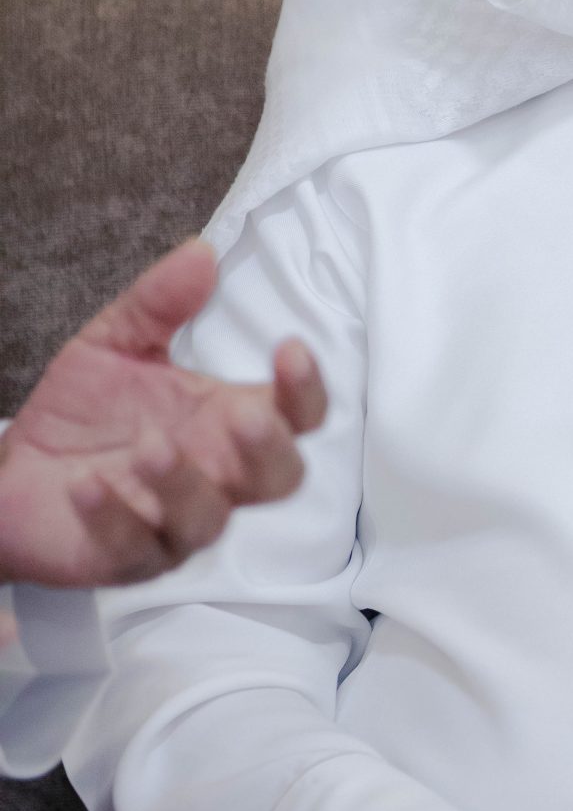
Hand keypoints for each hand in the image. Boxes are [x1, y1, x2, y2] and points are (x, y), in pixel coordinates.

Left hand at [0, 241, 327, 588]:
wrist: (12, 472)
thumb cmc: (81, 413)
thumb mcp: (115, 343)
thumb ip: (159, 302)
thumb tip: (202, 252)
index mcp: (228, 420)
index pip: (297, 415)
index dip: (305, 389)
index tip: (288, 349)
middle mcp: (217, 475)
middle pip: (281, 478)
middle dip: (268, 448)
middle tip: (240, 414)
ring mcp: (176, 522)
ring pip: (211, 519)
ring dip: (184, 483)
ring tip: (146, 446)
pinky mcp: (128, 557)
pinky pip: (136, 547)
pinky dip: (115, 517)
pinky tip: (88, 486)